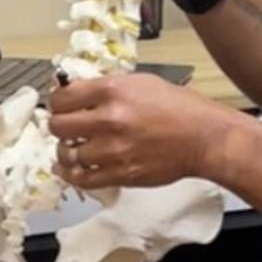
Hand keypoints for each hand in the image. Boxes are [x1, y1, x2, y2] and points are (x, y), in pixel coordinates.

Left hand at [46, 72, 235, 189]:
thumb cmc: (179, 108)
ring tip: (72, 147)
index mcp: (112, 91)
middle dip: (58, 125)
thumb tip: (75, 90)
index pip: (62, 97)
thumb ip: (105, 86)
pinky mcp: (120, 174)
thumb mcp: (140, 82)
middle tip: (65, 125)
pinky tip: (71, 168)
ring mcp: (113, 150)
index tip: (61, 105)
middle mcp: (109, 120)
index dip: (57, 101)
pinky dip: (72, 174)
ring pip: (67, 154)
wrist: (203, 138)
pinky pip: (82, 178)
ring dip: (66, 151)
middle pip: (58, 126)